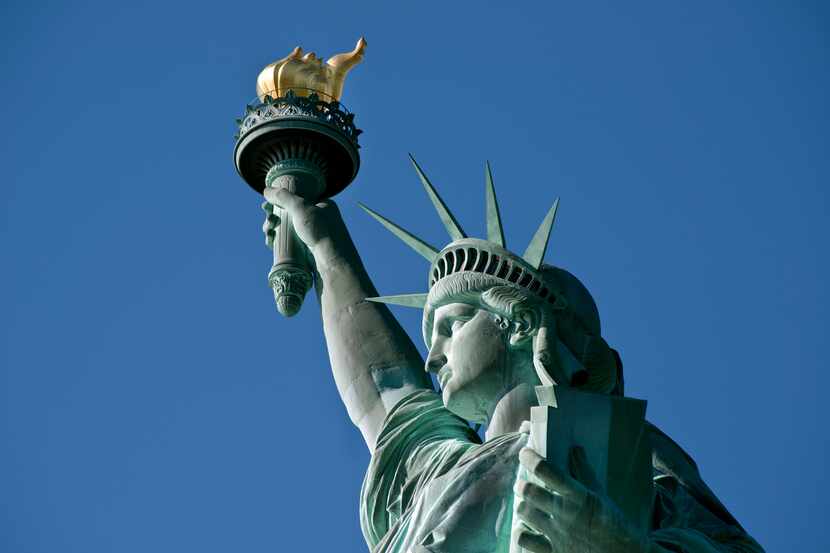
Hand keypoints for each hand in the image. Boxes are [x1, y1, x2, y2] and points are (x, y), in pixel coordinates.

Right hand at [261, 188, 342, 252]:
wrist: (333, 263)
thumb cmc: (321, 232)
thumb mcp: (302, 208)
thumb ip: (284, 197)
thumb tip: (267, 190)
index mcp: (322, 205)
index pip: (297, 198)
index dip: (280, 201)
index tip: (267, 206)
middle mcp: (319, 218)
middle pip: (289, 214)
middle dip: (274, 217)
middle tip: (269, 222)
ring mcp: (313, 235)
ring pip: (287, 229)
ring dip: (273, 229)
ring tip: (268, 232)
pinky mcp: (308, 250)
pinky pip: (290, 242)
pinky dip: (278, 240)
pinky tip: (271, 242)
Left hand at [514, 446, 655, 552]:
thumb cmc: (614, 525)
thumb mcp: (601, 497)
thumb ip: (585, 473)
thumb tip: (575, 449)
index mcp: (579, 497)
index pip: (547, 471)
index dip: (531, 459)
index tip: (525, 453)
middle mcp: (566, 514)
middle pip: (530, 492)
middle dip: (521, 485)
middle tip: (521, 485)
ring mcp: (558, 535)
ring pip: (524, 513)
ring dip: (522, 506)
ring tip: (525, 505)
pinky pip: (524, 540)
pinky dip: (521, 532)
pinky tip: (525, 528)